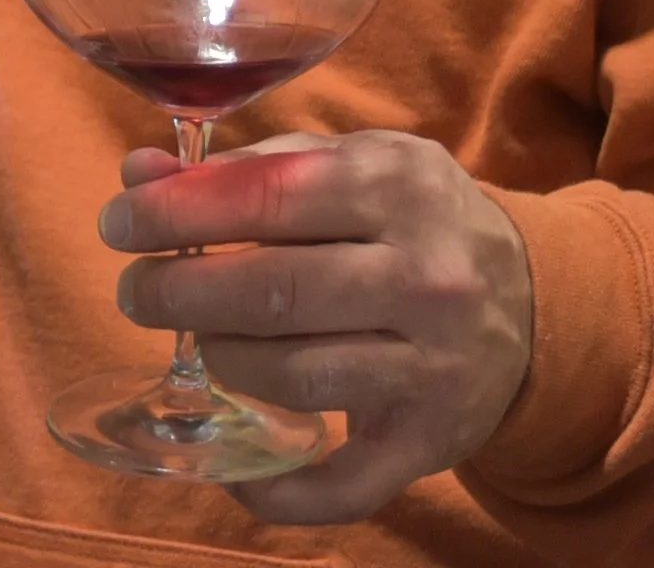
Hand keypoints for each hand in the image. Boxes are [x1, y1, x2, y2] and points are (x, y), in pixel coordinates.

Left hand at [99, 129, 533, 524]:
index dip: (179, 211)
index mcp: (396, 184)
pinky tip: (232, 467)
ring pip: (297, 377)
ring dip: (221, 363)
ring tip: (196, 343)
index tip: (120, 223)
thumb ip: (246, 167)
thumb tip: (139, 171)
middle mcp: (423, 274)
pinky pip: (344, 484)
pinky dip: (277, 489)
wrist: (532, 300)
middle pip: (276, 291)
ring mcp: (432, 364)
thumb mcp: (347, 164)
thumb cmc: (411, 218)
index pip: (269, 194)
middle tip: (135, 290)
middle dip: (182, 292)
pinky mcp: (431, 441)